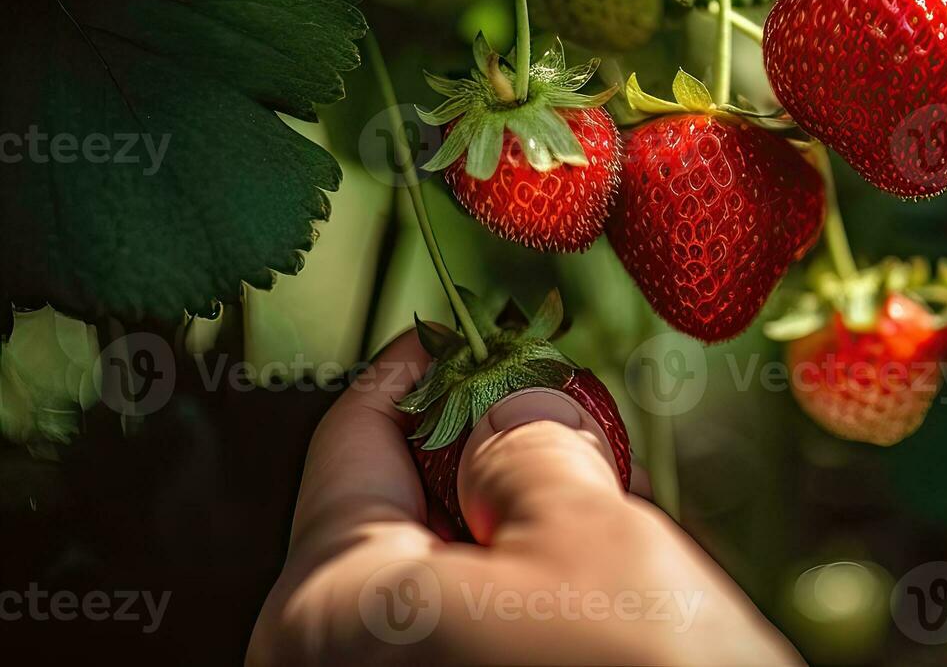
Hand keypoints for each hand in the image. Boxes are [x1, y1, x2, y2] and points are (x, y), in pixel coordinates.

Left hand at [247, 333, 799, 665]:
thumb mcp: (593, 525)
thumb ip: (525, 437)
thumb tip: (502, 408)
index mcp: (328, 614)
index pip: (351, 442)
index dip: (413, 371)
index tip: (449, 336)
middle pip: (381, 516)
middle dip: (462, 460)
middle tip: (541, 420)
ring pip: (419, 583)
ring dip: (490, 534)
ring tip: (576, 510)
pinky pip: (441, 639)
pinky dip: (497, 598)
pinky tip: (572, 592)